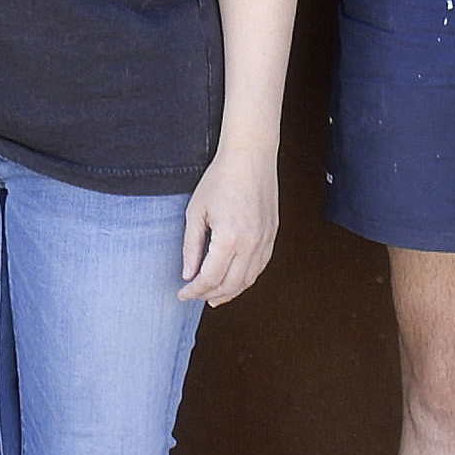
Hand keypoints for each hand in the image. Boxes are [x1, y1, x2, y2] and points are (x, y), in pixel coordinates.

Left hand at [176, 143, 277, 306]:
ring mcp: (265, 240)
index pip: (210, 278)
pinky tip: (233, 280)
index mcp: (229, 237)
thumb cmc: (220, 179)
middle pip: (230, 285)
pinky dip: (246, 279)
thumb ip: (191, 246)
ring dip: (230, 292)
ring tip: (214, 296)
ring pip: (248, 280)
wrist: (250, 157)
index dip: (194, 290)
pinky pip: (260, 267)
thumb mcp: (195, 212)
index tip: (182, 293)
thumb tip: (188, 274)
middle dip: (210, 295)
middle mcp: (251, 243)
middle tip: (195, 296)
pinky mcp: (272, 235)